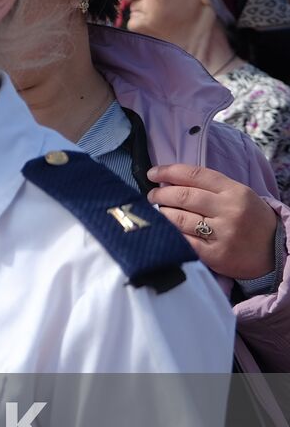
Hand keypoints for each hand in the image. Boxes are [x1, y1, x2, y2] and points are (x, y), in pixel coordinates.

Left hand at [147, 163, 276, 279]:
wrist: (274, 252)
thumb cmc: (250, 219)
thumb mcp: (238, 195)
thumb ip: (209, 187)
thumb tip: (169, 181)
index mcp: (235, 191)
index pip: (195, 175)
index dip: (168, 171)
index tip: (152, 173)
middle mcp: (229, 210)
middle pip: (183, 196)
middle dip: (160, 194)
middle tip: (152, 195)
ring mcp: (223, 233)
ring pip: (180, 218)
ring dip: (162, 213)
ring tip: (158, 212)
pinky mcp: (215, 254)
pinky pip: (183, 241)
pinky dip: (170, 233)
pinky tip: (165, 230)